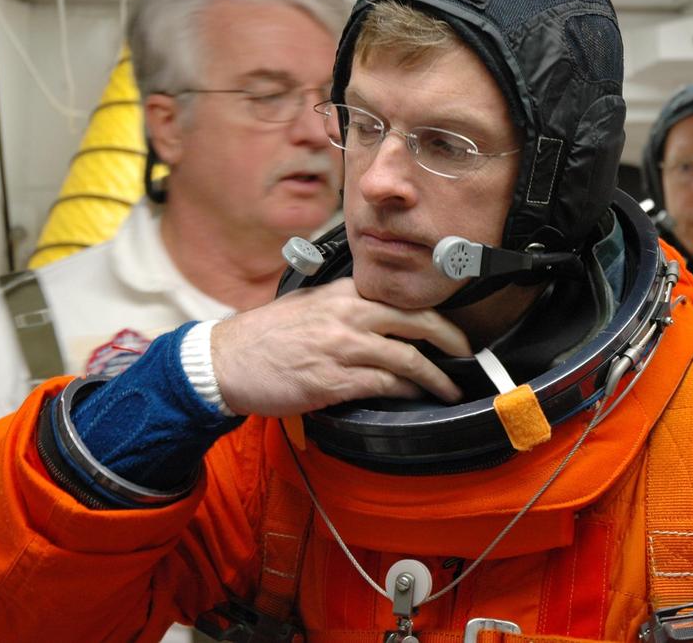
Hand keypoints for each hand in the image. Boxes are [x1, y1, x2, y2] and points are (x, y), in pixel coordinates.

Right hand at [210, 278, 468, 416]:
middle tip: (468, 356)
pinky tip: (415, 399)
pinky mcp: (333, 380)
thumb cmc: (265, 336)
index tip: (456, 328)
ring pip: (407, 359)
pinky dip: (406, 393)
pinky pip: (383, 385)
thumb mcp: (309, 304)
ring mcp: (341, 347)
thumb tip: (381, 318)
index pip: (404, 297)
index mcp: (344, 293)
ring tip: (450, 389)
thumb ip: (345, 306)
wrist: (224, 360)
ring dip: (436, 378)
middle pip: (418, 323)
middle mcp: (348, 315)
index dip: (438, 314)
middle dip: (452, 342)